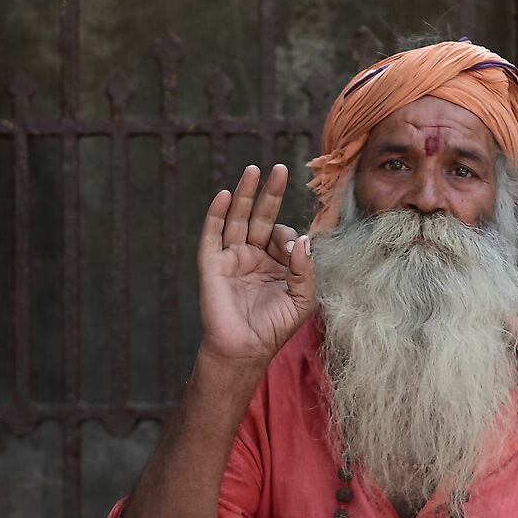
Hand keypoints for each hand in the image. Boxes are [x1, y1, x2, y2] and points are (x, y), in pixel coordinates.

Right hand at [196, 164, 314, 367]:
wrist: (244, 349)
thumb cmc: (274, 327)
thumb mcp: (302, 299)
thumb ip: (305, 269)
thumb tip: (302, 239)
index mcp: (275, 262)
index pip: (283, 235)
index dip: (289, 237)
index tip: (290, 250)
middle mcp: (253, 255)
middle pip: (261, 215)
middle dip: (270, 192)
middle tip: (281, 168)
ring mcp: (231, 257)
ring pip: (237, 218)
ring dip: (245, 193)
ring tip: (254, 169)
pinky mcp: (212, 263)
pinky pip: (212, 234)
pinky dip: (216, 213)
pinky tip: (224, 195)